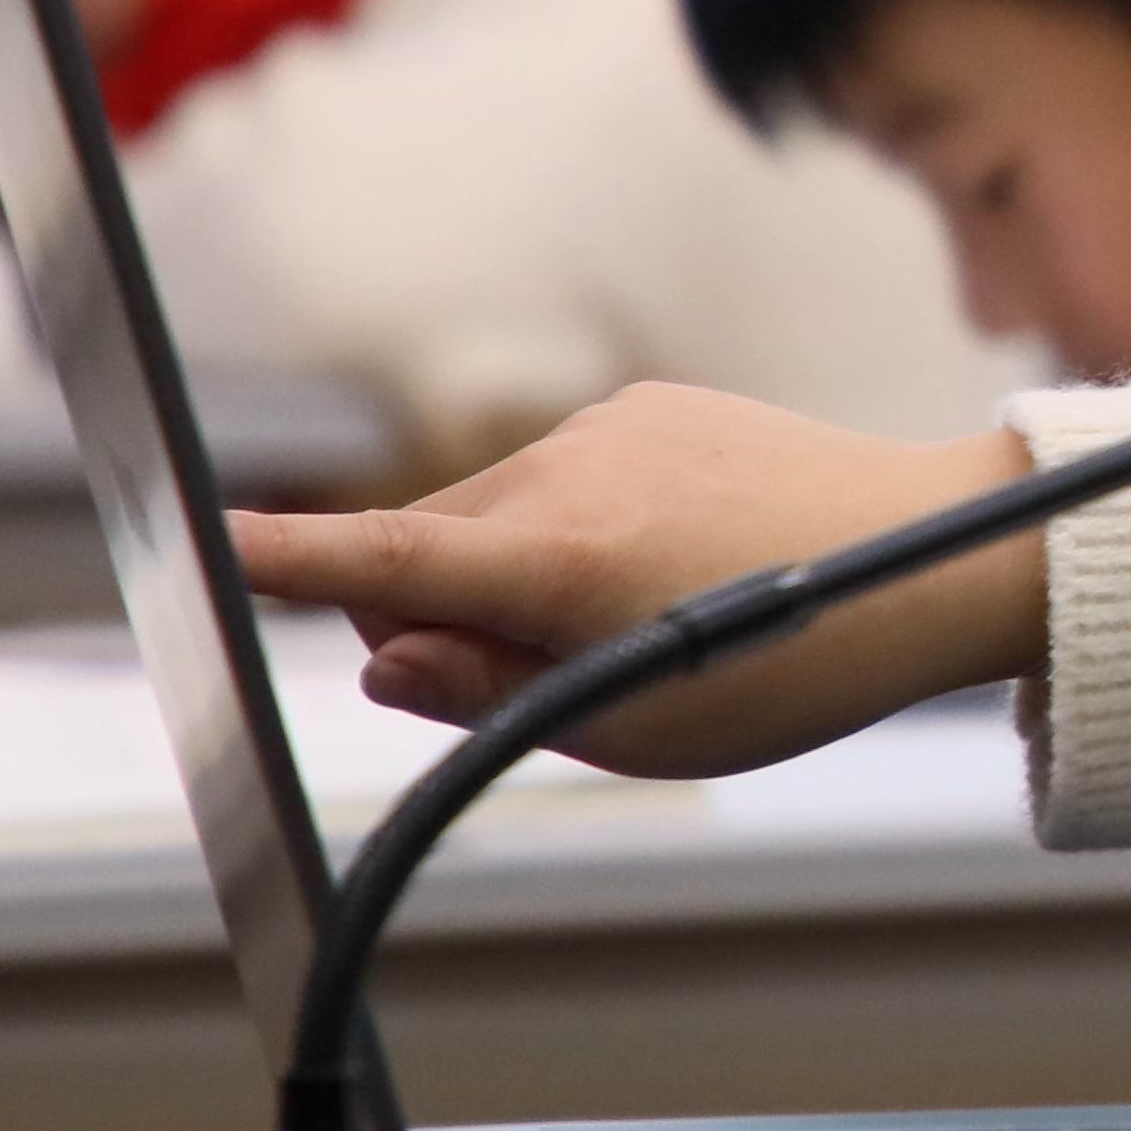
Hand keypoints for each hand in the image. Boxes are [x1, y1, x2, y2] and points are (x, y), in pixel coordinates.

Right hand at [228, 383, 1046, 779]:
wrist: (932, 559)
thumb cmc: (793, 667)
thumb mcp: (635, 727)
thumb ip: (485, 695)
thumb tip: (382, 656)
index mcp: (560, 560)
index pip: (382, 561)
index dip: (281, 559)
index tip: (198, 543)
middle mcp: (570, 469)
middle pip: (421, 549)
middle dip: (436, 614)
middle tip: (549, 676)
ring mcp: (610, 424)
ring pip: (484, 512)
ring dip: (506, 569)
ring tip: (638, 614)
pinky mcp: (648, 402)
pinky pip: (555, 474)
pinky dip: (565, 524)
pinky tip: (667, 558)